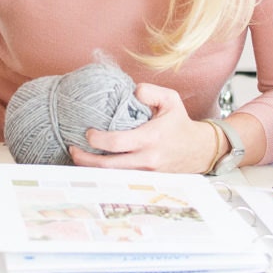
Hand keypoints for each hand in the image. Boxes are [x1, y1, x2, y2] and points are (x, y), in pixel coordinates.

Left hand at [69, 83, 217, 172]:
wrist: (199, 150)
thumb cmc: (179, 123)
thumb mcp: (170, 99)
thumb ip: (150, 91)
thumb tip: (132, 91)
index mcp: (151, 138)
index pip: (116, 143)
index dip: (97, 140)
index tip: (87, 133)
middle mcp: (147, 159)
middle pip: (108, 166)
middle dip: (85, 159)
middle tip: (73, 149)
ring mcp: (146, 174)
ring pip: (112, 177)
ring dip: (92, 170)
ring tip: (79, 158)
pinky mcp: (146, 181)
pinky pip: (120, 180)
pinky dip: (105, 175)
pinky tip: (94, 167)